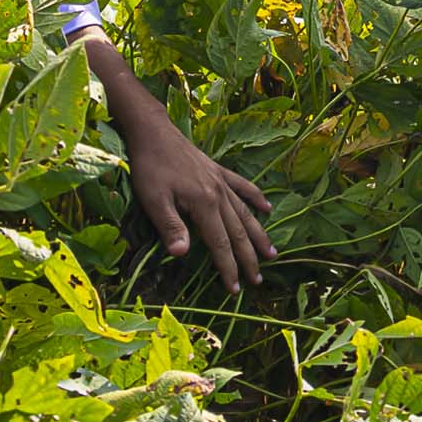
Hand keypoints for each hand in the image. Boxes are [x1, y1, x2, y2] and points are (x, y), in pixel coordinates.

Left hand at [121, 107, 274, 292]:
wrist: (153, 132)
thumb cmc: (150, 167)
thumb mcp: (153, 200)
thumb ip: (170, 227)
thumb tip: (182, 254)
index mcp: (204, 204)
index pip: (220, 244)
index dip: (228, 268)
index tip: (235, 289)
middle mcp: (219, 194)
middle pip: (238, 233)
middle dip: (248, 259)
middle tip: (258, 281)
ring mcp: (221, 181)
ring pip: (245, 213)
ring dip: (259, 235)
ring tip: (272, 253)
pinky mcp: (218, 171)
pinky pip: (243, 186)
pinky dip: (256, 197)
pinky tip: (267, 208)